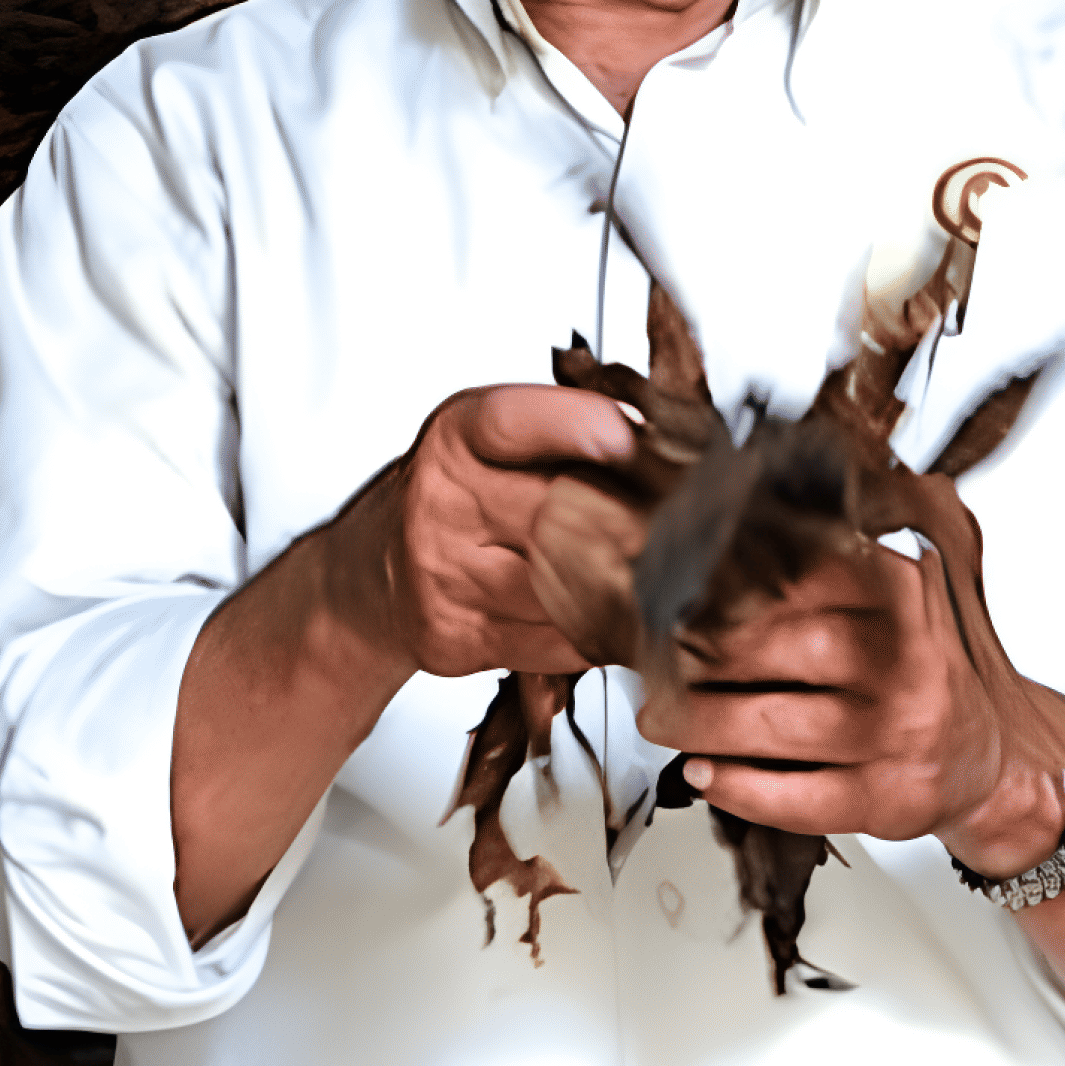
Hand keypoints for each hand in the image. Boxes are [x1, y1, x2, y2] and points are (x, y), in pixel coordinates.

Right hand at [331, 383, 637, 678]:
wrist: (376, 573)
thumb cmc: (456, 499)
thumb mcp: (495, 442)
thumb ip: (568, 436)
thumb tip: (665, 441)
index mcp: (458, 437)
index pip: (519, 422)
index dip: (583, 427)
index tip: (636, 439)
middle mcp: (443, 502)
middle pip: (559, 515)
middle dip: (634, 523)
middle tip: (688, 525)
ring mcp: (444, 575)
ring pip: (566, 589)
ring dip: (625, 589)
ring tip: (657, 577)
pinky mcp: (456, 637)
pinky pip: (556, 643)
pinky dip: (597, 634)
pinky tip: (605, 615)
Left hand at [632, 538, 1063, 866]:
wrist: (988, 758)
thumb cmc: (917, 673)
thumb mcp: (893, 600)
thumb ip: (827, 567)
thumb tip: (724, 537)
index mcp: (902, 595)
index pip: (806, 575)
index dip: (730, 583)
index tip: (677, 587)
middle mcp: (907, 660)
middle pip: (786, 648)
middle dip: (705, 654)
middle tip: (654, 657)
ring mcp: (899, 733)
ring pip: (778, 726)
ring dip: (702, 723)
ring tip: (658, 717)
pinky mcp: (888, 798)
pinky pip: (799, 797)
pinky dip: (741, 787)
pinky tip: (704, 773)